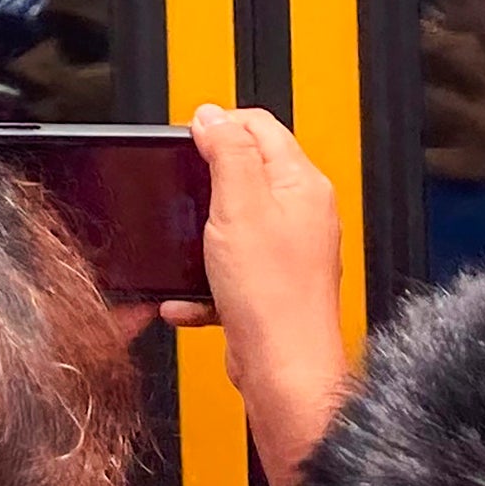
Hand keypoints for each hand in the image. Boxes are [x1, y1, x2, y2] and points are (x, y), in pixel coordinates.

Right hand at [166, 108, 348, 485]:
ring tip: (187, 250)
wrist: (282, 369)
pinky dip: (202, 280)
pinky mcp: (269, 286)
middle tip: (182, 194)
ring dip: (200, 236)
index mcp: (302, 184)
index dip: (219, 126)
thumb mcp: (238, 206)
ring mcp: (288, 251)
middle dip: (206, 182)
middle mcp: (303, 213)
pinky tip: (189, 297)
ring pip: (233, 222)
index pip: (261, 127)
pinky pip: (227, 269)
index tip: (187, 140)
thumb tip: (212, 116)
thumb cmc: (272, 296)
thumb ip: (227, 153)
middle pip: (247, 172)